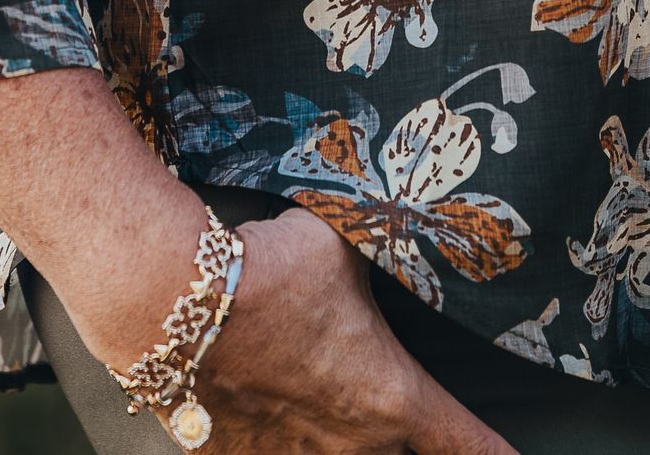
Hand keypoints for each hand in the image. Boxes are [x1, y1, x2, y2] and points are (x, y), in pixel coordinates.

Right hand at [80, 206, 517, 454]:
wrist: (180, 306)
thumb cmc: (272, 271)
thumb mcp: (346, 245)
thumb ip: (383, 246)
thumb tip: (409, 217)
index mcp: (392, 398)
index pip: (468, 444)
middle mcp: (352, 446)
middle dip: (411, 440)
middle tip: (397, 406)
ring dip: (345, 440)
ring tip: (325, 396)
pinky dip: (285, 441)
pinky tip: (273, 407)